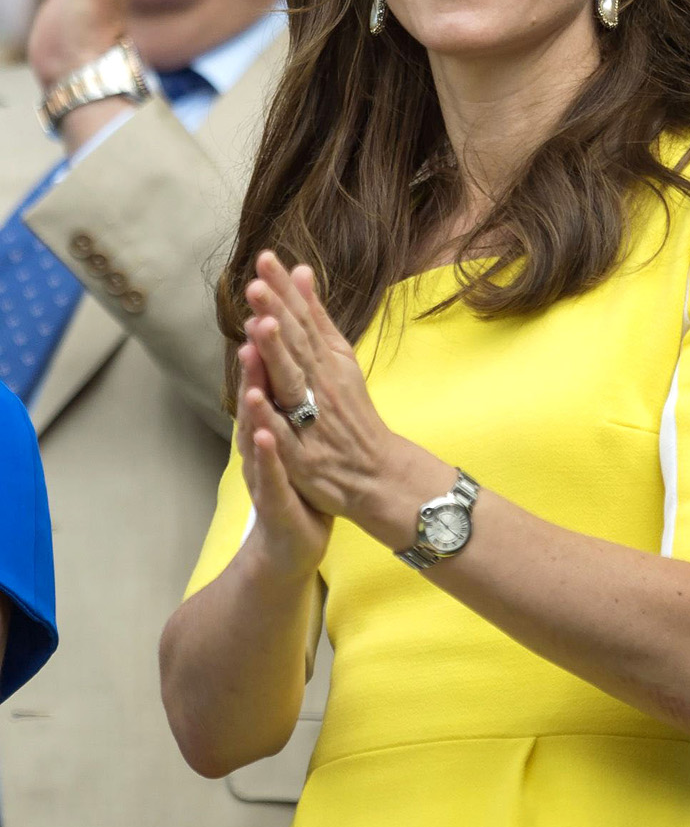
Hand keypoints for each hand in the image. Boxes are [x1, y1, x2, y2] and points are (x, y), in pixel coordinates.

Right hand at [236, 341, 331, 580]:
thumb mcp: (297, 423)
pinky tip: (263, 436)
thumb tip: (290, 332)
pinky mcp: (273, 497)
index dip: (267, 327)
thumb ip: (292, 381)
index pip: (267, 364)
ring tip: (251, 369)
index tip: (268, 290)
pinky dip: (264, 454)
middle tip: (255, 318)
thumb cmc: (300, 474)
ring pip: (256, 427)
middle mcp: (260, 433)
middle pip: (256, 388)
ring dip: (253, 398)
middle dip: (256, 353)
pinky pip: (268, 473)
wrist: (292, 536)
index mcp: (270, 414)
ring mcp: (263, 464)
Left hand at [242, 252, 403, 528]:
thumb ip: (316, 317)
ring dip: (276, 355)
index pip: (303, 319)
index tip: (266, 258)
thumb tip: (301, 270)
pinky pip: (285, 433)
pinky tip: (254, 397)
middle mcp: (320, 384)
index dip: (284, 290)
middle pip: (297, 345)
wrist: (377, 473)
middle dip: (277, 313)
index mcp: (327, 360)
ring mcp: (312, 418)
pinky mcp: (304, 454)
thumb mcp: (338, 358)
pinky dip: (271, 416)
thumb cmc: (351, 413)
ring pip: (292, 382)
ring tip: (261, 324)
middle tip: (257, 282)